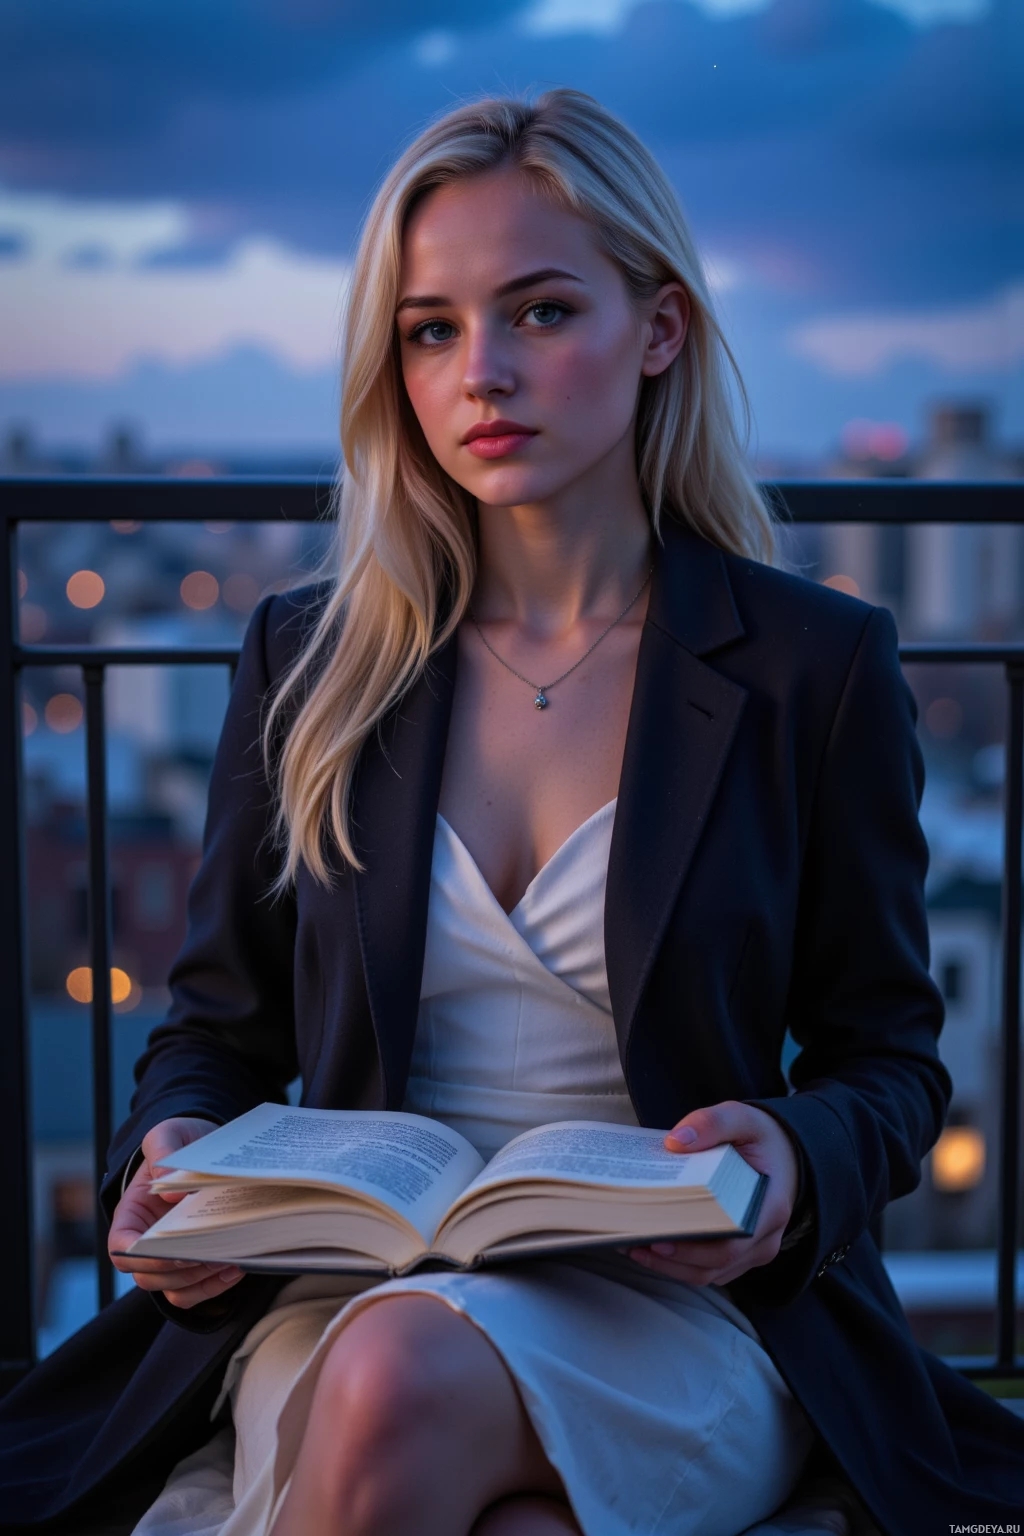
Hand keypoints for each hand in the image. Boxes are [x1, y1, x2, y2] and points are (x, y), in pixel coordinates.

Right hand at [108, 1115, 245, 1308]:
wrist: (203, 1146)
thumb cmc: (179, 1141)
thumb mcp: (167, 1133)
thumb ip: (163, 1151)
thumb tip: (171, 1193)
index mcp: (131, 1213)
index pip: (120, 1248)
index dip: (140, 1256)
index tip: (169, 1249)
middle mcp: (146, 1241)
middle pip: (148, 1276)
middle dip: (179, 1270)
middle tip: (211, 1253)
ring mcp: (169, 1256)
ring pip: (173, 1289)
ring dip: (199, 1281)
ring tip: (230, 1259)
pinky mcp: (192, 1264)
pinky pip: (194, 1291)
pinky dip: (213, 1287)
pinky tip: (237, 1267)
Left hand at [622, 1101, 799, 1286]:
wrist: (782, 1152)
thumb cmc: (759, 1137)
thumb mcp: (741, 1118)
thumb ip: (711, 1123)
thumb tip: (674, 1141)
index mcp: (770, 1207)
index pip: (732, 1242)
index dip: (694, 1249)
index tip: (657, 1239)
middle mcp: (765, 1237)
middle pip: (715, 1264)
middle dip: (670, 1260)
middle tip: (632, 1242)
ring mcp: (754, 1250)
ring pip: (709, 1273)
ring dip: (669, 1266)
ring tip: (631, 1246)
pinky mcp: (740, 1254)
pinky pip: (708, 1268)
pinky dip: (678, 1263)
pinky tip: (648, 1245)